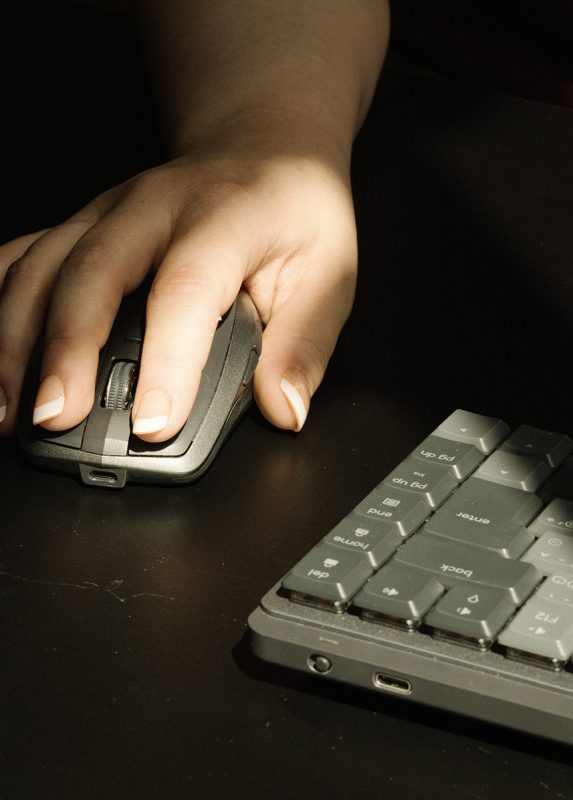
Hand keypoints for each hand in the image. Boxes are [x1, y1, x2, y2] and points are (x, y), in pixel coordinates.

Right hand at [0, 145, 356, 440]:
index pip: (187, 288)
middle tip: (55, 418)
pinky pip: (25, 256)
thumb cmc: (294, 211)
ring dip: (15, 337)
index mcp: (226, 216)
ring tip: (6, 408)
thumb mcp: (329, 272)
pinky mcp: (83, 225)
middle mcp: (155, 208)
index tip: (153, 422)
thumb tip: (283, 408)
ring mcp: (109, 212)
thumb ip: (304, 343)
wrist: (263, 150)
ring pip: (43, 266)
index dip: (168, 359)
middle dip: (65, 350)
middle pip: (92, 271)